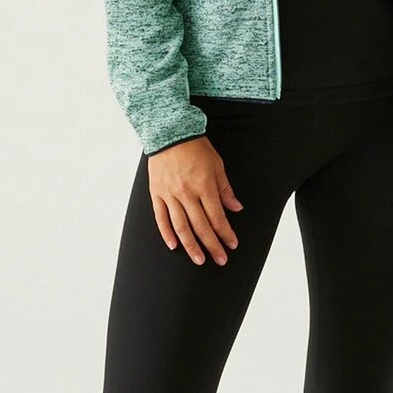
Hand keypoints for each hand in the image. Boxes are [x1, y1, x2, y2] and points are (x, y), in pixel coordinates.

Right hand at [148, 136, 242, 265]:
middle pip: (201, 226)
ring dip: (191, 245)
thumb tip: (236, 209)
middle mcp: (186, 193)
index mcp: (204, 185)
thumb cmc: (196, 147)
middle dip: (212, 245)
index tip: (232, 245)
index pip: (217, 217)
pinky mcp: (156, 193)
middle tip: (220, 259)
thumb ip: (225, 189)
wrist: (169, 132)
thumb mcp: (217, 165)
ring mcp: (169, 194)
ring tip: (199, 259)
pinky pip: (161, 217)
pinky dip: (167, 233)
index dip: (225, 233)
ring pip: (181, 226)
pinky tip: (174, 245)